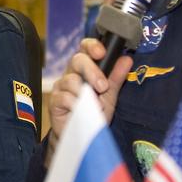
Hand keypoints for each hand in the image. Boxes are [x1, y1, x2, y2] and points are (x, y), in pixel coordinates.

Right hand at [46, 37, 133, 159]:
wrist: (83, 135)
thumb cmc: (94, 112)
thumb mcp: (110, 95)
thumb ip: (116, 77)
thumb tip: (127, 58)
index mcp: (85, 68)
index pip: (85, 48)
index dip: (92, 46)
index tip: (101, 53)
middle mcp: (71, 73)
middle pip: (77, 60)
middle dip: (92, 71)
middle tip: (102, 87)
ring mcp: (61, 86)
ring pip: (70, 79)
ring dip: (85, 93)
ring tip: (94, 105)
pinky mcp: (54, 101)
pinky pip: (64, 97)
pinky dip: (75, 104)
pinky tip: (80, 111)